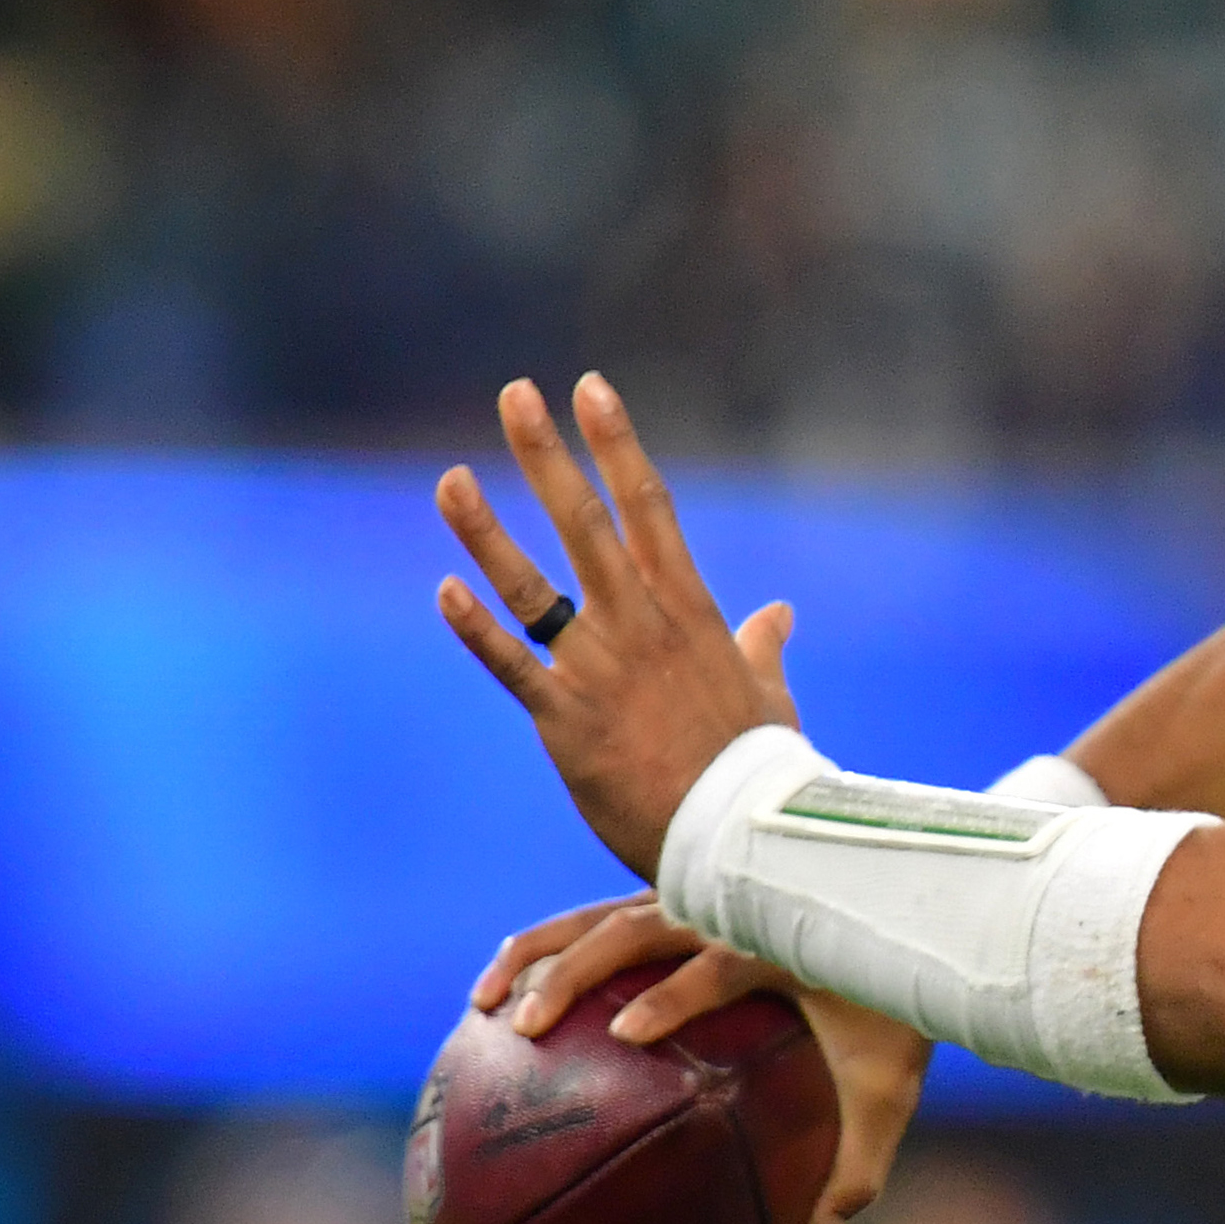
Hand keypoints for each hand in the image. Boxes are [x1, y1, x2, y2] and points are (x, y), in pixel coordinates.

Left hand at [436, 374, 793, 878]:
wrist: (741, 834)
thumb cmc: (761, 767)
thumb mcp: (768, 693)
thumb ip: (762, 646)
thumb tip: (780, 614)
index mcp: (690, 611)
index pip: (650, 506)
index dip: (618, 444)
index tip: (590, 389)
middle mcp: (641, 626)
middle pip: (586, 523)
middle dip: (547, 456)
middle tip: (515, 395)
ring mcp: (601, 669)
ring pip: (535, 586)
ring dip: (487, 531)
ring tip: (448, 478)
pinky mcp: (568, 720)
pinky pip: (512, 666)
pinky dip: (477, 627)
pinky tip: (444, 589)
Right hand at [476, 896, 933, 1223]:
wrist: (901, 915)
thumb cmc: (891, 1006)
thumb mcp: (887, 1084)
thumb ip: (855, 1163)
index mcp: (777, 948)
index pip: (719, 966)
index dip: (677, 993)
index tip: (631, 1032)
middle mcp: (725, 913)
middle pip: (636, 927)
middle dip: (577, 972)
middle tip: (529, 1025)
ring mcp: (692, 899)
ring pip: (597, 916)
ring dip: (536, 956)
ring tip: (482, 1007)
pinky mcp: (669, 899)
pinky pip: (593, 918)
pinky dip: (540, 949)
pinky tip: (493, 998)